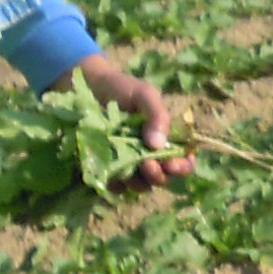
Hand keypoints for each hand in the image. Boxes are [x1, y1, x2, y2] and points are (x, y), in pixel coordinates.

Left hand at [72, 51, 193, 185]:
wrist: (90, 87)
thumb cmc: (122, 89)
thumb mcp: (145, 95)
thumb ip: (158, 116)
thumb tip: (158, 146)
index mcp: (166, 139)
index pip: (183, 161)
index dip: (182, 167)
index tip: (172, 164)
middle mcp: (151, 155)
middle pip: (164, 177)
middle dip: (159, 175)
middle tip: (148, 165)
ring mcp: (130, 163)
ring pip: (142, 185)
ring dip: (140, 183)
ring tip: (131, 170)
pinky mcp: (109, 169)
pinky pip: (117, 186)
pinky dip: (118, 185)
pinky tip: (113, 176)